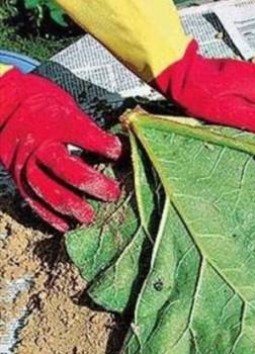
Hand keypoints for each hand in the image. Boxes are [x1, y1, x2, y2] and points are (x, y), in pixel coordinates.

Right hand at [0, 69, 121, 231]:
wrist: (4, 105)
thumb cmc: (44, 107)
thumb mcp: (69, 108)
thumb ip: (91, 131)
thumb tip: (122, 151)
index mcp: (54, 121)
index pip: (82, 134)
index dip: (103, 144)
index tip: (119, 152)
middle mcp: (38, 142)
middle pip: (64, 166)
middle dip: (91, 183)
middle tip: (112, 194)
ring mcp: (24, 161)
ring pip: (45, 188)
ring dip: (69, 206)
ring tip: (88, 217)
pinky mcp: (17, 176)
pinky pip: (31, 199)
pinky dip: (48, 215)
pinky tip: (65, 225)